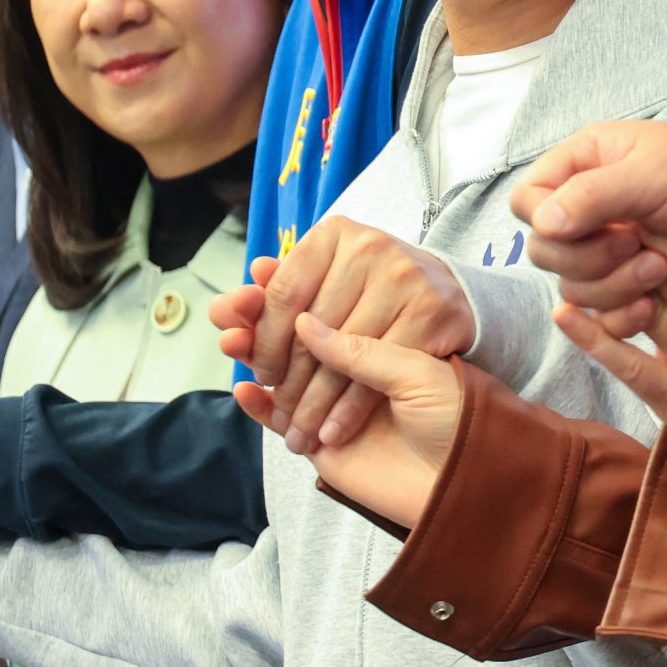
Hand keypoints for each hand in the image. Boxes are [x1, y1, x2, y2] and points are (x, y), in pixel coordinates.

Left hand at [214, 220, 476, 454]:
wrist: (444, 291)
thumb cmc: (367, 289)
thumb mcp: (322, 282)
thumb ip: (271, 297)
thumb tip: (222, 312)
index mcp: (334, 233)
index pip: (282, 295)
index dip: (264, 342)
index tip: (260, 376)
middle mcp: (370, 248)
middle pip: (312, 330)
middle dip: (291, 382)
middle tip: (280, 415)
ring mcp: (404, 279)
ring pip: (344, 357)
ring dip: (317, 404)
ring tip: (301, 433)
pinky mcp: (431, 312)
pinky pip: (380, 372)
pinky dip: (352, 409)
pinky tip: (335, 429)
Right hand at [240, 312, 470, 529]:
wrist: (467, 483)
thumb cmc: (458, 419)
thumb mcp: (417, 373)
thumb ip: (362, 351)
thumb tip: (303, 324)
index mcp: (380, 334)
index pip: (325, 305)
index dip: (292, 291)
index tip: (264, 270)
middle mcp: (353, 362)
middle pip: (293, 336)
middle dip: (260, 320)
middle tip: (232, 304)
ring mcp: (330, 398)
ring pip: (279, 372)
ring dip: (251, 354)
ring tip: (229, 339)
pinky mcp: (316, 437)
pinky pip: (277, 418)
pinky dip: (258, 405)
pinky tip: (244, 388)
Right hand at [507, 123, 666, 306]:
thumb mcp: (654, 176)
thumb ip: (592, 196)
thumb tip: (539, 223)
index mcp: (587, 161)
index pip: (528, 199)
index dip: (549, 222)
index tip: (595, 226)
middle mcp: (590, 203)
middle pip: (545, 250)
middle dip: (588, 258)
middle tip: (636, 246)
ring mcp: (609, 244)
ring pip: (571, 285)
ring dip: (610, 286)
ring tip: (659, 271)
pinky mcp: (629, 280)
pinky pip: (598, 310)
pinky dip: (618, 313)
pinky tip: (649, 307)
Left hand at [547, 235, 666, 486]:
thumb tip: (663, 216)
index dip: (663, 228)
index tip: (629, 202)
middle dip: (626, 249)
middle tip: (587, 220)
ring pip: (643, 315)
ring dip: (603, 284)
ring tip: (570, 255)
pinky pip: (630, 364)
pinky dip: (592, 337)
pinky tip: (564, 313)